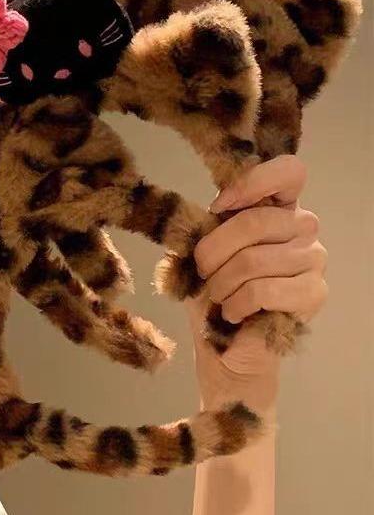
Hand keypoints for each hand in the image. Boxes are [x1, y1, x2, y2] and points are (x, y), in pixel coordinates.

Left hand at [189, 156, 326, 409]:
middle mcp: (301, 226)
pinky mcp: (315, 293)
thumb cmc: (211, 291)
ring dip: (222, 283)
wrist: (221, 343)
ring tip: (219, 297)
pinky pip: (264, 290)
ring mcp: (313, 258)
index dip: (253, 182)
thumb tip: (214, 208)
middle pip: (256, 220)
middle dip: (214, 251)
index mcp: (275, 207)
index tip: (219, 206)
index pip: (289, 171)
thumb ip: (208, 222)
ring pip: (254, 259)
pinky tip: (234, 313)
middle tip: (204, 273)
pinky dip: (236, 304)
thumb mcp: (200, 249)